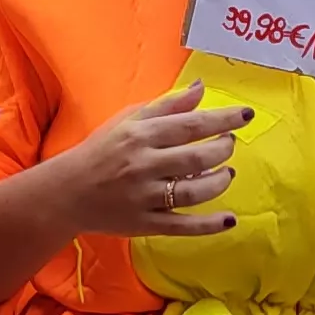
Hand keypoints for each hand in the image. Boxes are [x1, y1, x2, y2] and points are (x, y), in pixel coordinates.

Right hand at [52, 83, 250, 238]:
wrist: (68, 192)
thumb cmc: (102, 150)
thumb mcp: (129, 120)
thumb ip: (166, 105)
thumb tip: (201, 88)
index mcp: (140, 135)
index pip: (190, 125)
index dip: (222, 119)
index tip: (246, 115)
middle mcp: (143, 165)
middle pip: (197, 159)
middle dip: (223, 149)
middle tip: (229, 143)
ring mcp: (145, 198)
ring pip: (194, 192)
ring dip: (219, 182)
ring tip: (227, 173)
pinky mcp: (145, 224)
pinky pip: (183, 226)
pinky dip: (209, 225)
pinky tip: (229, 219)